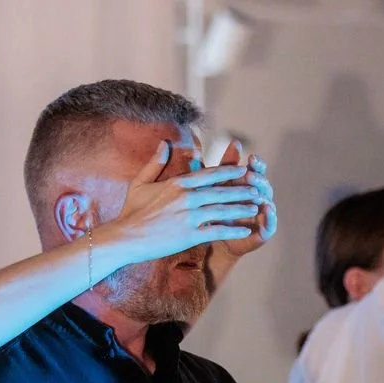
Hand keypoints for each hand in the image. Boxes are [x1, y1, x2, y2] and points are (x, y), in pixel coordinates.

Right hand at [102, 140, 262, 262]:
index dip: (228, 171)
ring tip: (256, 207)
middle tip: (258, 188)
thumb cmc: (132, 211)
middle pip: (221, 191)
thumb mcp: (141, 182)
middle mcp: (186, 198)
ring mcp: (189, 217)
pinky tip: (245, 230)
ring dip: (241, 208)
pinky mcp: (189, 235)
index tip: (243, 169)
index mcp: (178, 184)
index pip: (209, 174)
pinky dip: (232, 230)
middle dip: (241, 189)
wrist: (125, 237)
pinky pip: (216, 231)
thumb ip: (155, 163)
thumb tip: (164, 143)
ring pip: (223, 210)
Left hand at [210, 139, 276, 258]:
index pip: (257, 170)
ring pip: (269, 201)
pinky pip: (271, 223)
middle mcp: (261, 197)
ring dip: (264, 196)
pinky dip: (271, 216)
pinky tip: (268, 209)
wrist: (216, 238)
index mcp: (250, 184)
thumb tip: (229, 144)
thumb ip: (224, 168)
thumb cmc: (216, 208)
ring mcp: (265, 214)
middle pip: (264, 184)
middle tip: (251, 175)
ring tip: (258, 192)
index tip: (251, 157)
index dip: (257, 164)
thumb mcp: (217, 188)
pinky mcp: (266, 231)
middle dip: (259, 179)